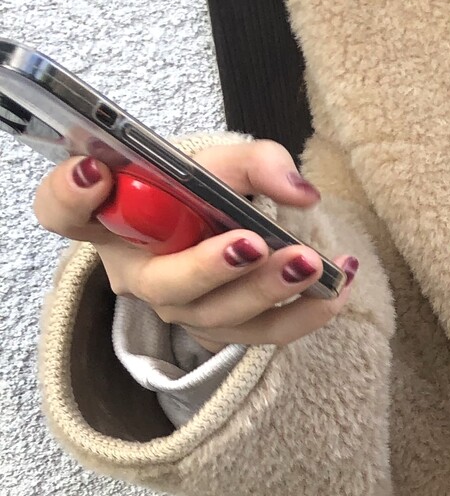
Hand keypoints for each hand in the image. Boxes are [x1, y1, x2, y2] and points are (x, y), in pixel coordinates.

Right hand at [33, 139, 357, 348]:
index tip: (96, 174)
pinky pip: (261, 333)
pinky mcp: (222, 330)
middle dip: (210, 267)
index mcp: (110, 219)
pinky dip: (306, 313)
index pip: (62, 211)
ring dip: (267, 291)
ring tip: (311, 264)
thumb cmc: (202, 192)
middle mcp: (136, 270)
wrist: (221, 225)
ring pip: (216, 314)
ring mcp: (179, 307)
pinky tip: (340, 287)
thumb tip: (301, 192)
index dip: (70, 196)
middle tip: (253, 243)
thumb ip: (255, 163)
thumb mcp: (219, 162)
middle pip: (161, 282)